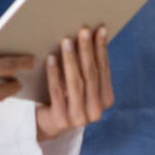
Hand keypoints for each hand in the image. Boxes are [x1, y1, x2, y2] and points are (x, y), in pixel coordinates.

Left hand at [36, 25, 113, 141]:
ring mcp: (79, 118)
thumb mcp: (82, 84)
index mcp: (106, 100)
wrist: (49, 124)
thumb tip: (90, 34)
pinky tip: (51, 58)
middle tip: (83, 30)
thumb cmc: (67, 96)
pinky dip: (54, 73)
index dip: (102, 49)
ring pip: (75, 82)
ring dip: (71, 59)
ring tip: (66, 40)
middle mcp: (96, 111)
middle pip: (91, 75)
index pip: (104, 70)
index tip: (99, 29)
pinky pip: (57, 92)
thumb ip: (88, 67)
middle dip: (87, 50)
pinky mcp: (61, 120)